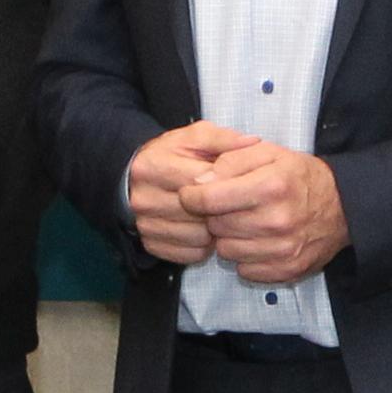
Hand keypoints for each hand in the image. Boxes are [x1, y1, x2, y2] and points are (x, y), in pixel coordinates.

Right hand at [126, 120, 251, 266]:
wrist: (138, 179)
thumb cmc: (172, 156)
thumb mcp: (195, 138)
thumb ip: (224, 139)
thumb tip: (253, 142)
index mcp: (153, 166)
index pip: (201, 182)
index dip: (225, 183)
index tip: (235, 181)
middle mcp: (143, 198)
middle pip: (200, 213)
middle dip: (221, 207)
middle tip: (228, 199)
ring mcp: (145, 225)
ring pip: (198, 237)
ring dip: (214, 229)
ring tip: (214, 213)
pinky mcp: (150, 244)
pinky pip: (191, 254)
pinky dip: (203, 245)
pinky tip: (203, 228)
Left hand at [188, 139, 349, 287]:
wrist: (343, 206)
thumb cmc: (299, 177)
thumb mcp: (268, 153)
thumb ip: (231, 160)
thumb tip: (199, 183)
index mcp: (270, 186)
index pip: (208, 200)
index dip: (191, 197)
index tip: (191, 194)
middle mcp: (276, 221)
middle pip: (215, 226)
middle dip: (214, 215)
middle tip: (229, 206)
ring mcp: (282, 249)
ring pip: (226, 251)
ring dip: (229, 238)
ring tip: (245, 223)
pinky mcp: (286, 270)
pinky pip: (244, 270)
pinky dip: (245, 257)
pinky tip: (258, 241)